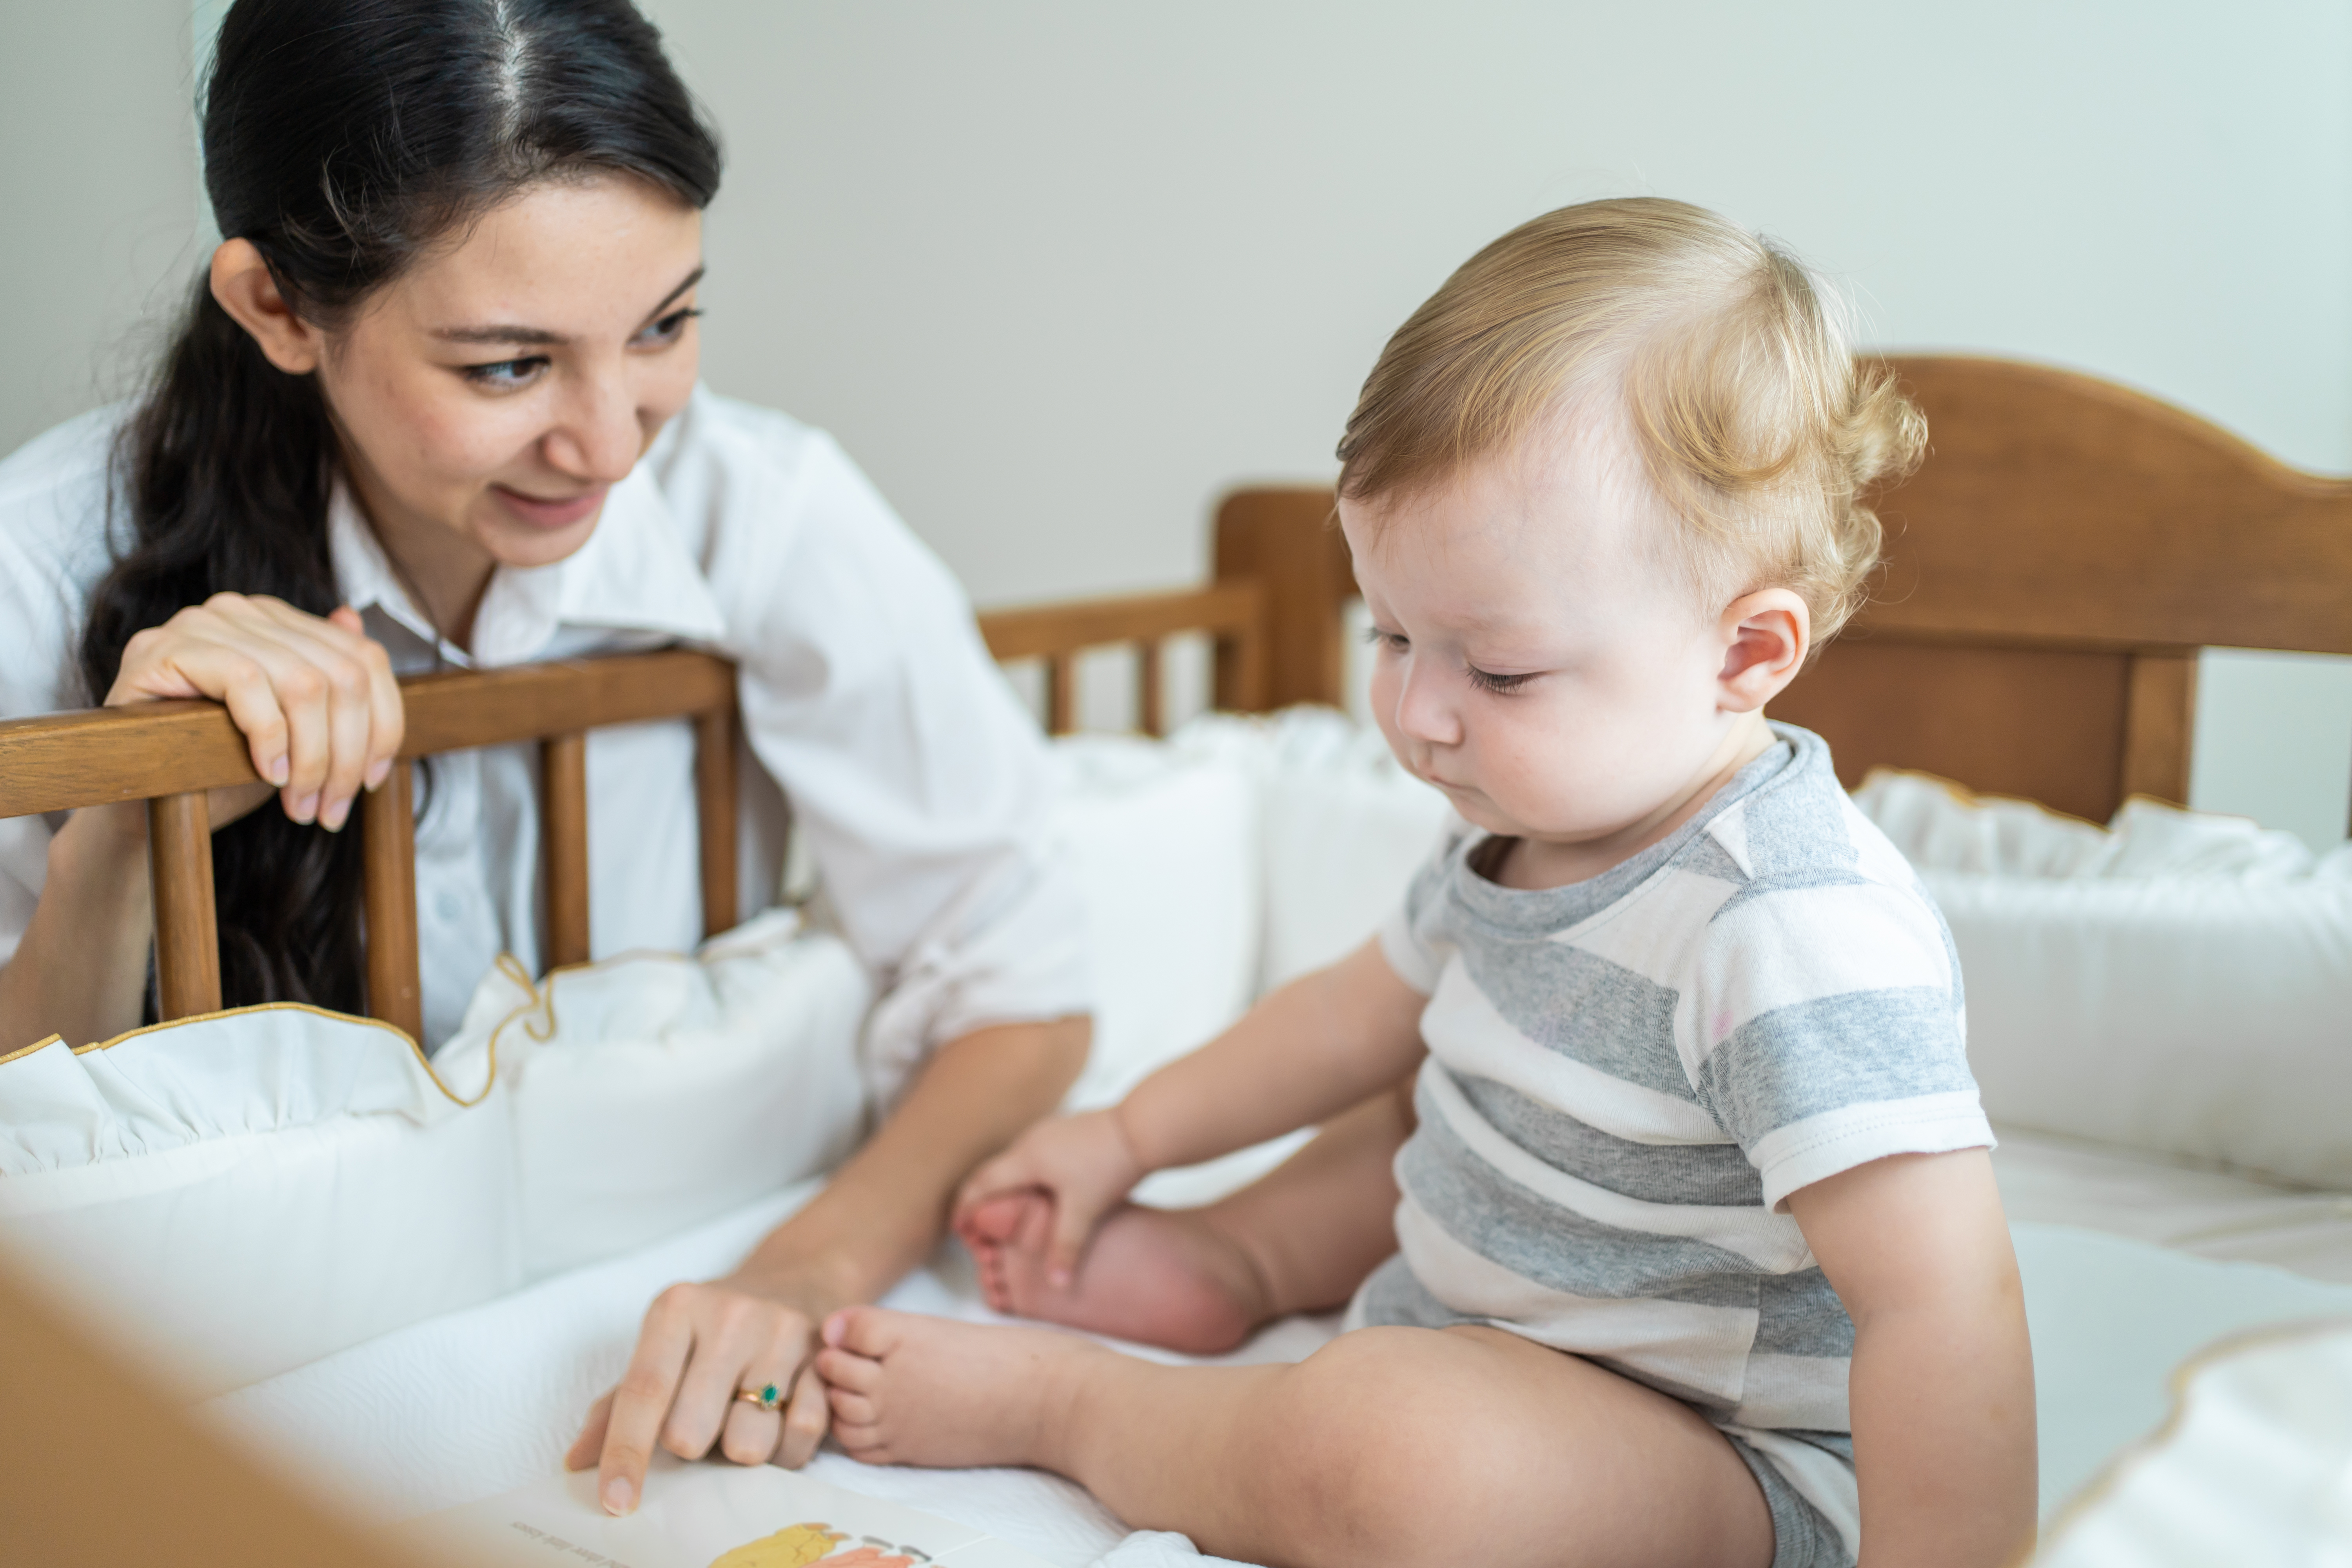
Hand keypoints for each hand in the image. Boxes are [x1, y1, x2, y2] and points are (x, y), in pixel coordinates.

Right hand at [107, 593, 401, 832]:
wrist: (142, 804)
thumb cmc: (219, 764)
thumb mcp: (295, 733)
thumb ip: (330, 685)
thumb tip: (359, 626)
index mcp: (277, 622)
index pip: (364, 659)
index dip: (384, 724)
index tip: (374, 781)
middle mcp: (240, 612)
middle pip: (342, 675)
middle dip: (348, 754)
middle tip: (332, 807)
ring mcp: (198, 624)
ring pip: (304, 683)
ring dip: (314, 758)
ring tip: (302, 803)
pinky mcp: (161, 650)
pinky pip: (245, 682)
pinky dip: (269, 736)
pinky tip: (267, 773)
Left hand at [565, 1275, 837, 1515]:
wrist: (793, 1279)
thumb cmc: (712, 1327)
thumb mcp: (660, 1347)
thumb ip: (616, 1405)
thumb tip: (578, 1462)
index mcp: (677, 1308)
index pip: (644, 1391)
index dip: (625, 1453)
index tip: (615, 1501)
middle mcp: (731, 1314)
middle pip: (691, 1429)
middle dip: (690, 1446)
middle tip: (700, 1424)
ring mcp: (783, 1333)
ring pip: (749, 1441)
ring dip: (739, 1449)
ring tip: (740, 1422)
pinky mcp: (824, 1357)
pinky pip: (801, 1435)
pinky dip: (784, 1449)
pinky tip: (776, 1427)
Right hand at [951, 1107, 1145, 1286]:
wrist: (1144, 1128)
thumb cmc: (1110, 1164)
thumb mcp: (1086, 1210)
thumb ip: (1066, 1248)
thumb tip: (1056, 1285)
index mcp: (1027, 1158)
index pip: (982, 1184)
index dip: (966, 1208)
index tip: (958, 1229)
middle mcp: (1031, 1140)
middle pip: (992, 1171)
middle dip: (979, 1199)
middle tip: (973, 1226)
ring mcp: (1048, 1131)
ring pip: (1014, 1163)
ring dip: (1003, 1187)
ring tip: (1002, 1214)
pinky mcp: (1065, 1130)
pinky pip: (1033, 1156)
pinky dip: (1024, 1177)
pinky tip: (1038, 1194)